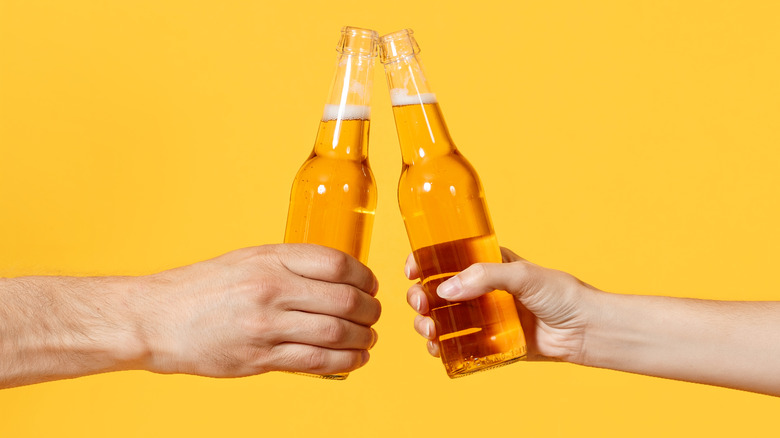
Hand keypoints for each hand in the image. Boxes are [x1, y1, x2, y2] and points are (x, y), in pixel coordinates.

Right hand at [137, 244, 380, 376]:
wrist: (155, 319)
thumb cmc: (202, 288)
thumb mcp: (247, 259)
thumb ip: (289, 265)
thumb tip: (335, 276)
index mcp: (269, 259)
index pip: (336, 263)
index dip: (364, 277)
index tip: (370, 286)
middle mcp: (270, 289)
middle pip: (343, 300)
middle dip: (370, 311)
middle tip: (374, 315)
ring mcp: (265, 326)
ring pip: (335, 333)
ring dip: (363, 339)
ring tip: (369, 339)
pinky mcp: (259, 358)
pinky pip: (316, 361)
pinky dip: (345, 362)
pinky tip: (355, 359)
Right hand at [405, 247, 598, 363]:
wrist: (585, 330)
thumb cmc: (561, 294)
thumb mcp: (522, 274)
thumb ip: (484, 276)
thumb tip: (445, 290)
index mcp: (487, 264)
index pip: (447, 259)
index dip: (424, 262)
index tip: (412, 270)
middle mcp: (481, 290)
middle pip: (436, 291)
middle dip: (420, 297)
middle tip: (421, 305)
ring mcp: (483, 317)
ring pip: (441, 319)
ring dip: (426, 323)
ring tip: (429, 329)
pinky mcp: (489, 343)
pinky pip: (457, 345)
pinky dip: (441, 347)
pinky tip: (437, 347)